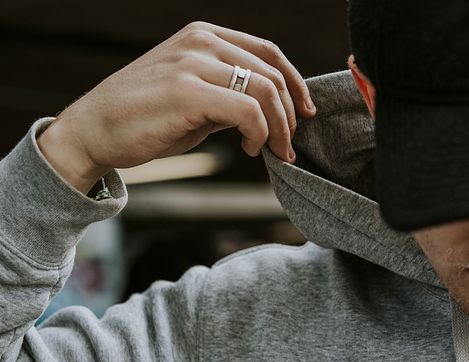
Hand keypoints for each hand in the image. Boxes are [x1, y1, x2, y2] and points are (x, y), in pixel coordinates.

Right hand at [37, 21, 316, 193]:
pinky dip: (260, 134)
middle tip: (288, 147)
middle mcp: (200, 42)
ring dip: (279, 129)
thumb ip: (231, 93)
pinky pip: (248, 111)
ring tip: (273, 152)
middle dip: (290, 115)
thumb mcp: (196, 96)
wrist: (94, 131)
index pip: (269, 51)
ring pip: (265, 91)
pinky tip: (250, 149)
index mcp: (204, 35)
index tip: (307, 113)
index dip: (296, 83)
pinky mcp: (188, 92)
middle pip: (272, 74)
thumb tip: (273, 110)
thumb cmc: (146, 118)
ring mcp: (193, 63)